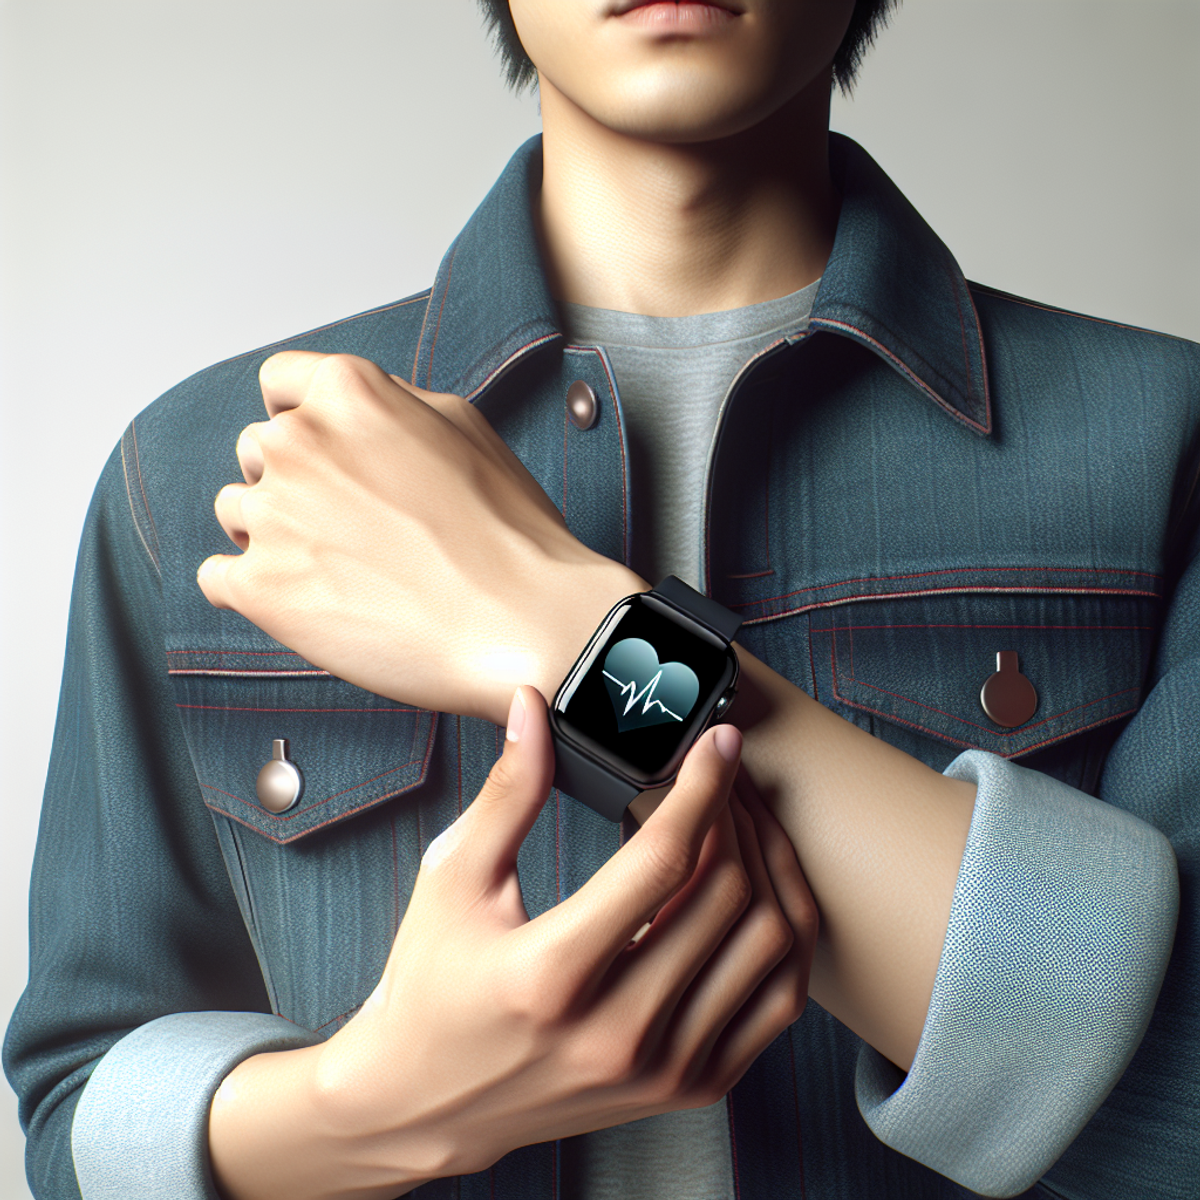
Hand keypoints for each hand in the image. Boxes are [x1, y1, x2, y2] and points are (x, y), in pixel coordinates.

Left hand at [198, 351, 643, 720]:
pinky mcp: (261, 588)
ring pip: (237, 513)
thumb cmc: (509, 535)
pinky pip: (217, 579)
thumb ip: (393, 405)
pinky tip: (306, 603)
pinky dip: (252, 592)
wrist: (523, 624)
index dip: (302, 419)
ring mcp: (274, 515)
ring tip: (340, 571)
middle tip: (350, 526)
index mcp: (349, 392)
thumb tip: (358, 414)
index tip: (319, 453)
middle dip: (293, 482)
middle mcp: (299, 442)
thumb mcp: (465, 429)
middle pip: (258, 452)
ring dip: (273, 537)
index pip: (281, 383)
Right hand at [208, 687, 816, 1199]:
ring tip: (742, 822)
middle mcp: (617, 1032)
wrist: (425, 1103)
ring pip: (767, 944)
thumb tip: (533, 708)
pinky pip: (776, 1001)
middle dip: (737, 813)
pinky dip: (782, 933)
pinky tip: (756, 889)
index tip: (716, 741)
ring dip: (768, 866)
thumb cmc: (430, 985)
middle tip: (723, 774)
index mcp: (550, 973)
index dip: (701, 785)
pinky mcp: (689, 1088)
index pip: (661, 860)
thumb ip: (506, 793)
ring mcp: (661, 1070)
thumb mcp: (452, 878)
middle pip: (725, 895)